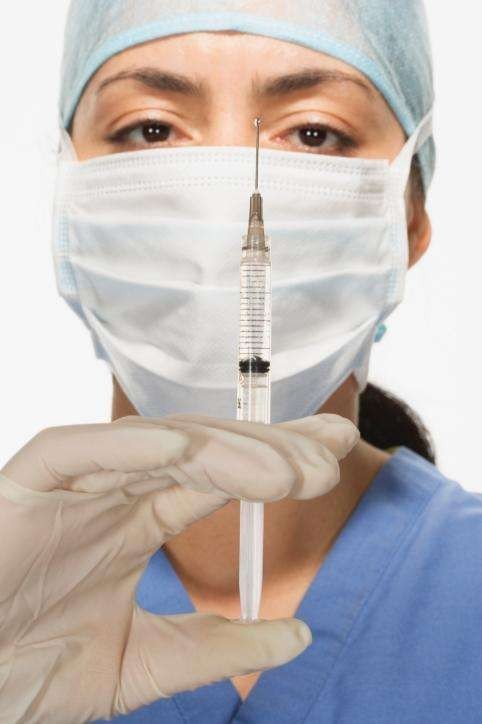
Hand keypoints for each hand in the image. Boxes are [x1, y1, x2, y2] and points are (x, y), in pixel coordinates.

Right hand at [0, 413, 358, 722]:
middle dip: (268, 444)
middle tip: (331, 450)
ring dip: (222, 449)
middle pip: (201, 449)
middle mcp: (112, 492)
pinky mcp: (24, 485)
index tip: (332, 460)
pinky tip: (185, 449)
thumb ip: (214, 650)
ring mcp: (71, 485)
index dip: (275, 462)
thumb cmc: (26, 673)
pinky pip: (75, 452)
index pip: (218, 477)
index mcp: (137, 522)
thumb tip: (299, 635)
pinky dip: (127, 447)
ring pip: (154, 445)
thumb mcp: (139, 667)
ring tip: (285, 469)